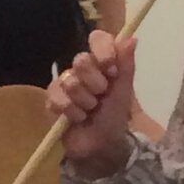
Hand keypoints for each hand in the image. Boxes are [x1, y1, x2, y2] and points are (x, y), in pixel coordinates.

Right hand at [47, 29, 136, 176]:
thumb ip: (126, 65)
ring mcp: (64, 83)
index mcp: (101, 62)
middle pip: (81, 60)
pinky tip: (77, 119)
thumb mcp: (124, 91)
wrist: (101, 145)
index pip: (98, 38)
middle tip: (101, 96)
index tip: (111, 69)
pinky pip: (57, 98)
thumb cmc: (114, 116)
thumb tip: (131, 38)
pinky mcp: (51, 100)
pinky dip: (72, 112)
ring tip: (90, 111)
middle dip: (95, 84)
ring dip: (85, 102)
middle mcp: (81, 69)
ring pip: (70, 81)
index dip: (103, 51)